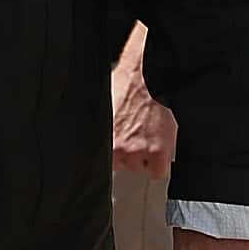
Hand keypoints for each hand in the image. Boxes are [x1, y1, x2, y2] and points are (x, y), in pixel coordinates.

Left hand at [109, 27, 174, 181]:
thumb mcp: (101, 106)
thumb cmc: (125, 85)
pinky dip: (159, 164)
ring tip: (146, 134)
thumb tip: (88, 136)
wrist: (148, 77)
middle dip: (127, 153)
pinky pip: (158, 172)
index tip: (111, 151)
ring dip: (144, 156)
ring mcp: (137, 152)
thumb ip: (98, 127)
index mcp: (100, 139)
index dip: (108, 155)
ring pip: (139, 167)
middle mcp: (117, 149)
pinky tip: (157, 147)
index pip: (100, 161)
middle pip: (121, 164)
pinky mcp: (158, 154)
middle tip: (133, 135)